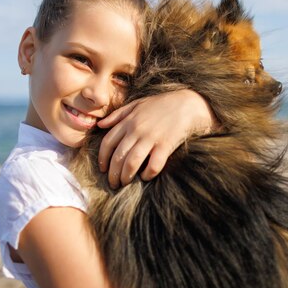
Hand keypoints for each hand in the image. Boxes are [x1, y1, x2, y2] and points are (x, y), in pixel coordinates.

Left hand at [96, 89, 218, 187]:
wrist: (187, 105)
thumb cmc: (161, 105)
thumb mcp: (136, 104)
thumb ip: (118, 115)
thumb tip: (100, 125)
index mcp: (128, 121)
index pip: (107, 143)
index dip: (102, 158)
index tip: (102, 169)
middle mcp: (137, 130)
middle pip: (118, 157)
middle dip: (113, 173)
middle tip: (113, 183)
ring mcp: (151, 138)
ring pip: (132, 163)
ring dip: (126, 176)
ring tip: (124, 183)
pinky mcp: (165, 145)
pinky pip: (153, 165)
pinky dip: (147, 174)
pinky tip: (145, 177)